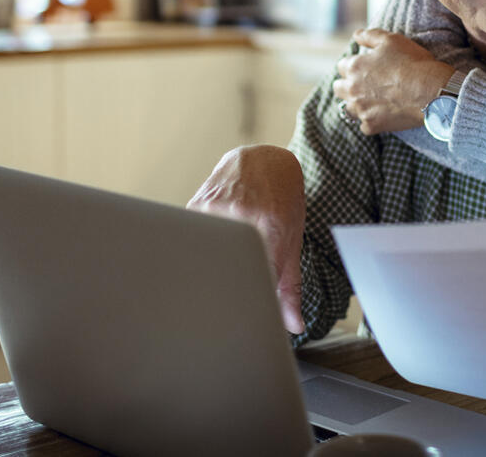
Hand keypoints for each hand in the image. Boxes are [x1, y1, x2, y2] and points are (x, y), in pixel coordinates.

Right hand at [187, 145, 306, 332]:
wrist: (264, 159)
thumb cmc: (283, 200)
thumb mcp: (294, 241)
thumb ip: (290, 288)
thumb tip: (294, 326)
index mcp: (267, 228)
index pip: (253, 283)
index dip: (249, 305)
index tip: (244, 317)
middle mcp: (238, 216)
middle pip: (224, 271)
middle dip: (226, 289)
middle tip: (228, 294)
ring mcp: (213, 209)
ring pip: (203, 257)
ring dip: (211, 266)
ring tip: (223, 257)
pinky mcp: (193, 206)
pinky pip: (192, 240)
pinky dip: (200, 249)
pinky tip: (211, 240)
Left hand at [333, 28, 452, 134]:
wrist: (429, 91)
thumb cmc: (412, 62)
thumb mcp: (391, 40)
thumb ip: (370, 36)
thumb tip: (356, 35)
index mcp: (355, 66)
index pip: (342, 66)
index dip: (354, 65)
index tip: (365, 68)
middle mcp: (352, 89)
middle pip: (339, 88)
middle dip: (348, 85)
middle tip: (364, 85)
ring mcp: (361, 109)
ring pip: (347, 109)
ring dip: (356, 104)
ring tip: (371, 101)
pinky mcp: (371, 125)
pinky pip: (364, 125)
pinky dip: (371, 121)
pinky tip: (383, 115)